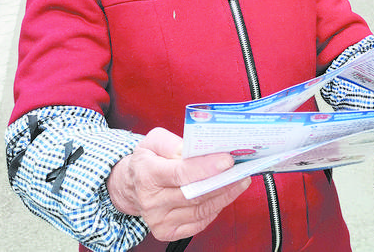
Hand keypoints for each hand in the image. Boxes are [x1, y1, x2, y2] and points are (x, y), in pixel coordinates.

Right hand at [106, 127, 250, 241]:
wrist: (131, 186)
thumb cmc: (147, 161)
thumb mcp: (154, 141)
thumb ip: (174, 142)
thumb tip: (196, 149)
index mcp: (147, 174)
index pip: (181, 173)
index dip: (206, 167)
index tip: (228, 161)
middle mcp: (151, 201)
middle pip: (194, 194)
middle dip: (222, 182)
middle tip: (241, 171)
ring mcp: (159, 219)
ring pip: (200, 209)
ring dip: (224, 196)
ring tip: (240, 181)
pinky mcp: (167, 232)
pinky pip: (198, 222)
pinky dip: (215, 209)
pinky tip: (225, 196)